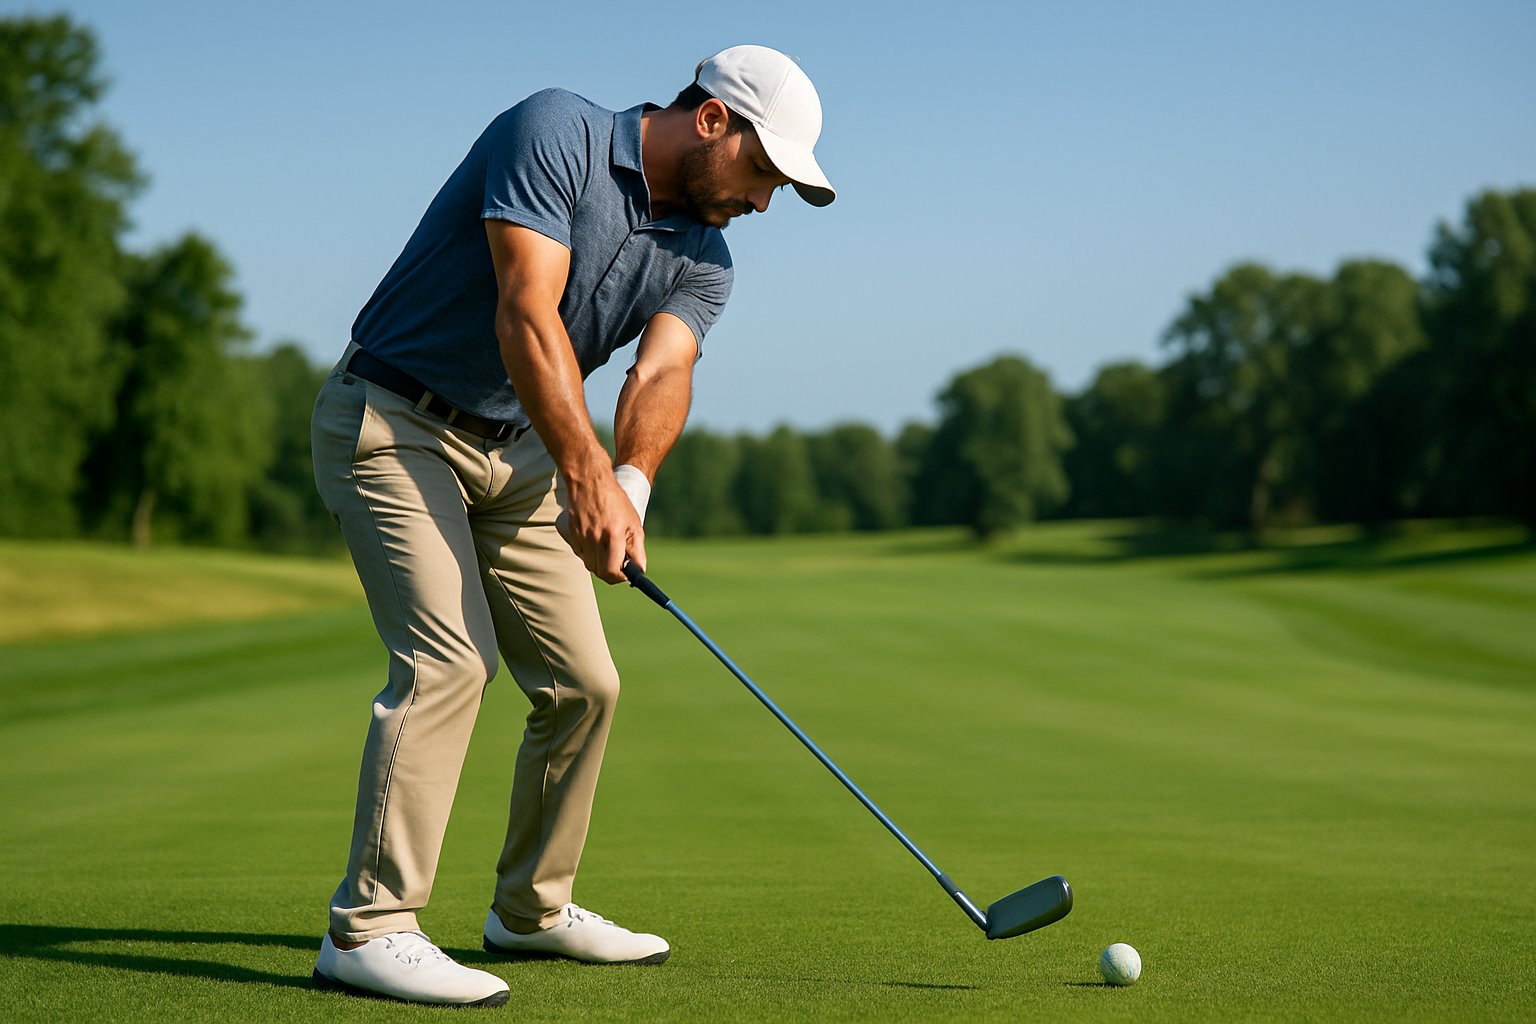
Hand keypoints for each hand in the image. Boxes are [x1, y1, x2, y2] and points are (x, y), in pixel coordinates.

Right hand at [556, 467, 648, 582]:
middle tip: (620, 562)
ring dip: (600, 562)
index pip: (611, 571)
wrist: (589, 481)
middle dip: (611, 572)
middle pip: (600, 572)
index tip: (626, 573)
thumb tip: (639, 571)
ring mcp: (580, 536)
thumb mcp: (633, 524)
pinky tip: (596, 540)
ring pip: (589, 564)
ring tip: (608, 547)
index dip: (620, 577)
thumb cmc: (616, 501)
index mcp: (612, 535)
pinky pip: (581, 554)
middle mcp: (594, 538)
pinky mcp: (571, 534)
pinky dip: (590, 553)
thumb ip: (637, 549)